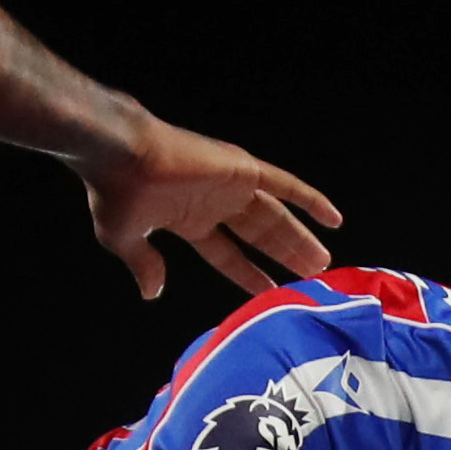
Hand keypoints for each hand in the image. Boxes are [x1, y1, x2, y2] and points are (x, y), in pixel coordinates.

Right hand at [79, 114, 339, 300]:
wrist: (122, 156)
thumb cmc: (116, 194)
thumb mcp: (127, 239)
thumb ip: (144, 265)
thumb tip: (152, 293)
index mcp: (189, 218)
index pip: (226, 254)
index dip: (248, 274)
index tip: (269, 291)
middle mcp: (215, 202)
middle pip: (259, 235)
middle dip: (283, 255)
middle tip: (309, 276)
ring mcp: (231, 185)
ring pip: (276, 216)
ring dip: (299, 238)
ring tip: (322, 262)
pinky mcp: (243, 170)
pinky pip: (286, 186)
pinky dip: (311, 200)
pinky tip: (334, 219)